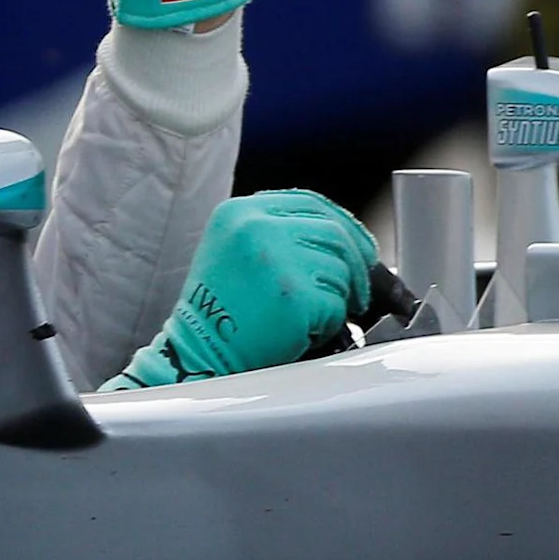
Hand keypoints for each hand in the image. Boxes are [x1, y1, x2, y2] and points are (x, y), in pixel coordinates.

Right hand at [106, 190, 375, 388]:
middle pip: (335, 234)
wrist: (196, 356)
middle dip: (356, 266)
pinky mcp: (294, 295)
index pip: (312, 203)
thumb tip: (348, 241)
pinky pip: (336, 305)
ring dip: (337, 299)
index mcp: (240, 212)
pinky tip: (302, 332)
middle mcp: (257, 226)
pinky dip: (329, 324)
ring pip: (341, 270)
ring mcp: (275, 259)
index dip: (346, 226)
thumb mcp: (235, 252)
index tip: (362, 249)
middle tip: (356, 294)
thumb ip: (280, 233)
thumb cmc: (218, 314)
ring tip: (307, 317)